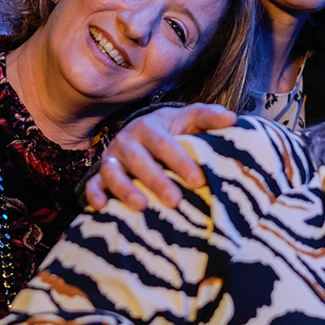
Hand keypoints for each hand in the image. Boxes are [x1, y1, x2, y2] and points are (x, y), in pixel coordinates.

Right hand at [83, 104, 236, 211]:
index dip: (180, 162)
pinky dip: (94, 194)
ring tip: (142, 206)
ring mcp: (112, 158)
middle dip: (156, 180)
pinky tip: (102, 208)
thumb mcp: (189, 119)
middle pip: (139, 160)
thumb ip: (208, 117)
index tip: (199, 180)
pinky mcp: (100, 174)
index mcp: (149, 126)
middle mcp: (127, 141)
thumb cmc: (172, 130)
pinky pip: (92, 184)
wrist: (142, 132)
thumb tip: (232, 119)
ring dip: (125, 189)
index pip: (165, 144)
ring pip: (113, 172)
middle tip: (175, 200)